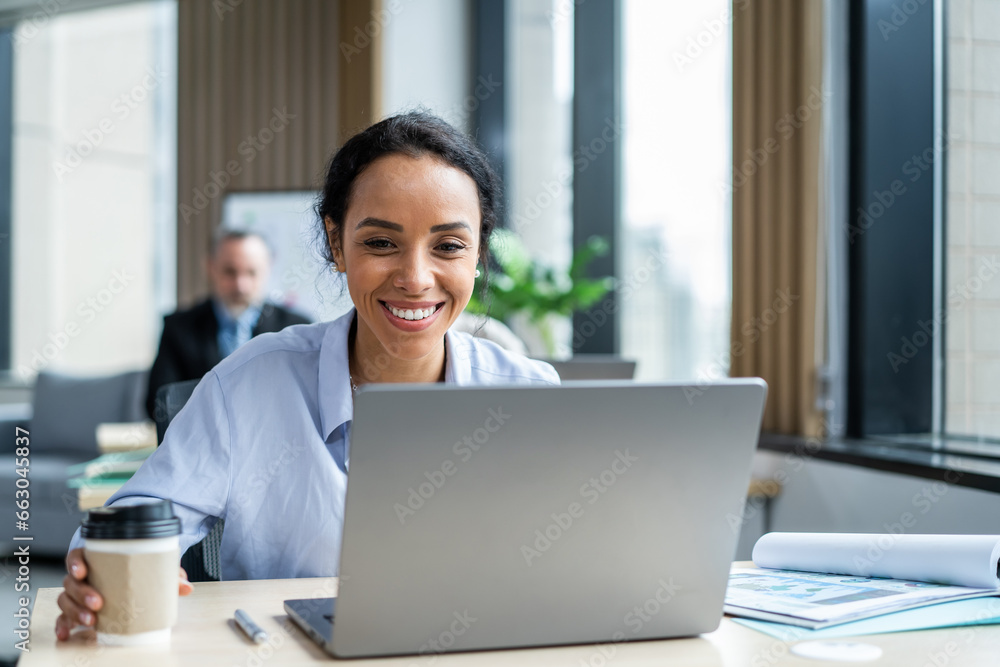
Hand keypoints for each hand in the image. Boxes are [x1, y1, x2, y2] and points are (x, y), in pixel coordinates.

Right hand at [55, 547, 193, 640]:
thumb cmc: (136, 571)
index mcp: (96, 560)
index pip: (77, 556)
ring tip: (91, 620)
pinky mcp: (75, 610)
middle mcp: (82, 577)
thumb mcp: (150, 569)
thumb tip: (186, 587)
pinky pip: (63, 618)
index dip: (76, 563)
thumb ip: (167, 575)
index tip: (82, 570)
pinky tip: (66, 634)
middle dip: (82, 593)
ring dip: (75, 610)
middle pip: (71, 582)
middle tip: (97, 602)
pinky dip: (62, 626)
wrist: (131, 579)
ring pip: (66, 600)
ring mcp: (76, 594)